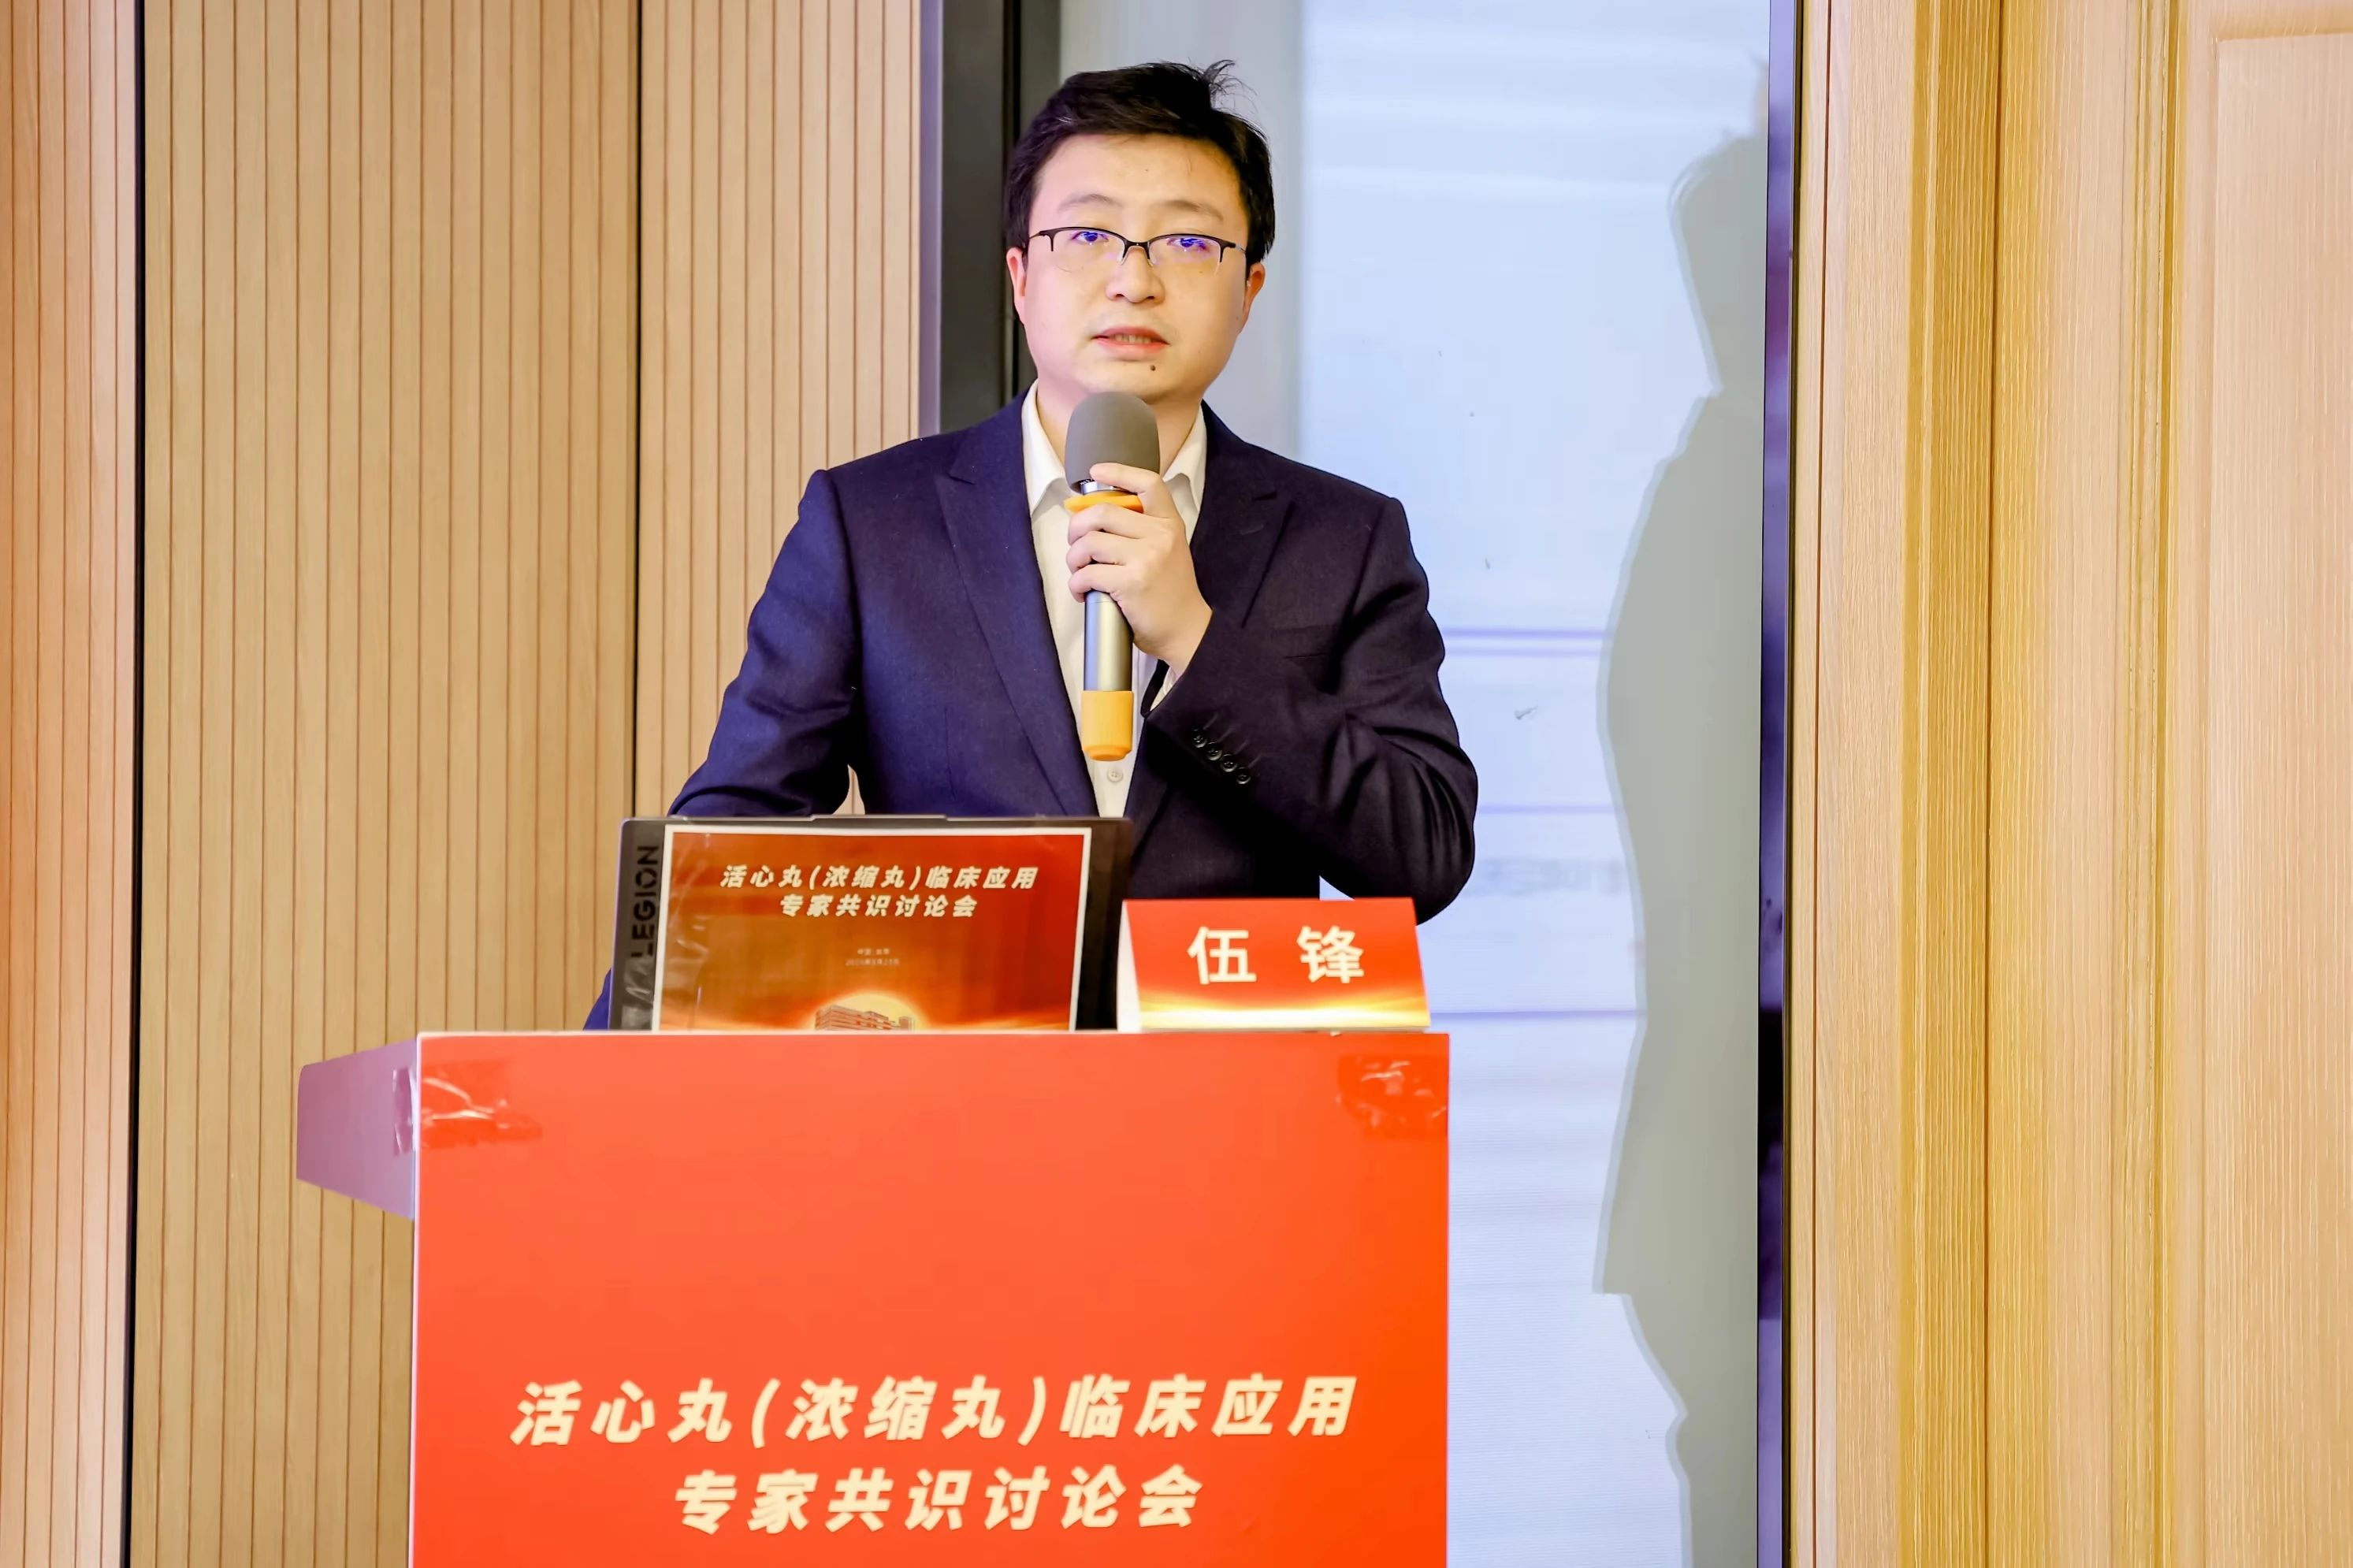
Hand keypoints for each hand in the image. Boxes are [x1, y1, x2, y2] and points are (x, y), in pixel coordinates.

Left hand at [1065, 462, 1213, 676]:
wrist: (1186, 630)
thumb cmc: (1170, 594)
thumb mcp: (1169, 551)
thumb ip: (1144, 531)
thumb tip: (1097, 518)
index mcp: (1170, 524)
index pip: (1149, 484)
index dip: (1119, 471)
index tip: (1096, 472)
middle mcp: (1160, 536)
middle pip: (1103, 512)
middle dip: (1077, 526)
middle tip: (1075, 543)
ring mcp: (1146, 558)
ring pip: (1089, 542)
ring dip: (1073, 557)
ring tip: (1078, 570)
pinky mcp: (1131, 582)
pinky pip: (1087, 573)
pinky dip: (1076, 583)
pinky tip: (1081, 591)